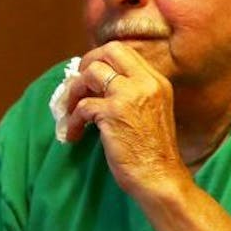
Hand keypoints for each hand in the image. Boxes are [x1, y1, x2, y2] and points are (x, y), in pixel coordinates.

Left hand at [61, 41, 185, 196]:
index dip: (101, 59)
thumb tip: (97, 79)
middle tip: (77, 82)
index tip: (90, 74)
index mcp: (157, 81)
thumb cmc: (153, 152)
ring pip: (91, 73)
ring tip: (69, 111)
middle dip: (87, 62)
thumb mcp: (151, 111)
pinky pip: (82, 106)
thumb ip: (132, 92)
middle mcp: (145, 83)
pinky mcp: (113, 113)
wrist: (161, 180)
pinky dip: (72, 120)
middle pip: (109, 50)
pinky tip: (74, 134)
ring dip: (73, 91)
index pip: (124, 51)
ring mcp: (129, 95)